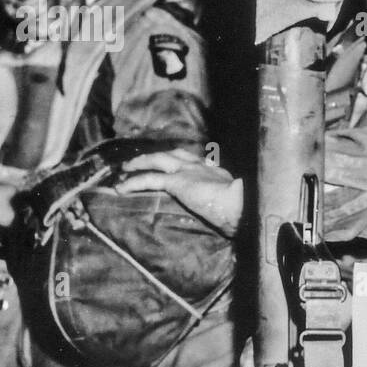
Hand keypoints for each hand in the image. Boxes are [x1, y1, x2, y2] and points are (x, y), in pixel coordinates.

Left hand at [116, 148, 242, 236]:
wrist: (244, 205)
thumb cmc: (245, 209)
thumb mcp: (239, 202)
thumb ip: (231, 201)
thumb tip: (235, 212)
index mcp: (217, 172)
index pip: (197, 161)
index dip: (183, 161)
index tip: (177, 164)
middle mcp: (202, 167)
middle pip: (174, 154)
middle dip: (157, 156)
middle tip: (142, 160)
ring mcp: (188, 172)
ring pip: (158, 160)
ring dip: (140, 163)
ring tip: (125, 169)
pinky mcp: (177, 182)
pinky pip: (149, 179)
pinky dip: (134, 182)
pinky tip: (122, 188)